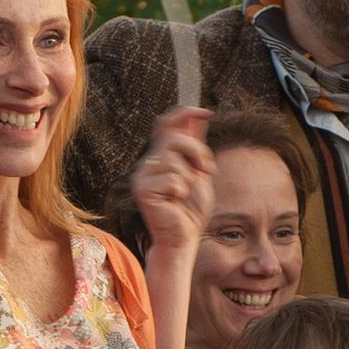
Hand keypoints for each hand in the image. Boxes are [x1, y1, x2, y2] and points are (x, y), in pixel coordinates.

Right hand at [132, 107, 213, 252]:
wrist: (183, 237)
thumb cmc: (191, 209)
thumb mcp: (199, 171)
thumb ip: (196, 145)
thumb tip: (199, 116)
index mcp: (159, 156)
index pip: (165, 124)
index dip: (184, 113)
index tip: (207, 111)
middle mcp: (148, 163)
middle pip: (173, 138)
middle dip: (196, 152)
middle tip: (205, 170)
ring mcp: (142, 175)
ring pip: (173, 160)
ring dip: (189, 177)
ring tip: (185, 193)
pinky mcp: (142, 190)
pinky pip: (172, 180)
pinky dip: (182, 191)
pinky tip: (175, 203)